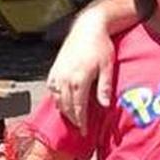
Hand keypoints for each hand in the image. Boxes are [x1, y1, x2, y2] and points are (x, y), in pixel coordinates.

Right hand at [46, 9, 114, 131]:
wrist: (88, 27)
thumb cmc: (101, 46)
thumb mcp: (107, 66)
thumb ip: (104, 87)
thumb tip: (104, 105)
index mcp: (79, 79)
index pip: (78, 108)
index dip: (81, 121)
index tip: (84, 131)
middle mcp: (65, 78)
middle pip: (66, 106)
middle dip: (73, 119)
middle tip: (79, 128)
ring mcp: (58, 73)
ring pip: (57, 98)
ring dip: (64, 110)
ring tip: (71, 117)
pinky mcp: (54, 68)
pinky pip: (51, 88)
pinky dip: (55, 97)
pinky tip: (61, 101)